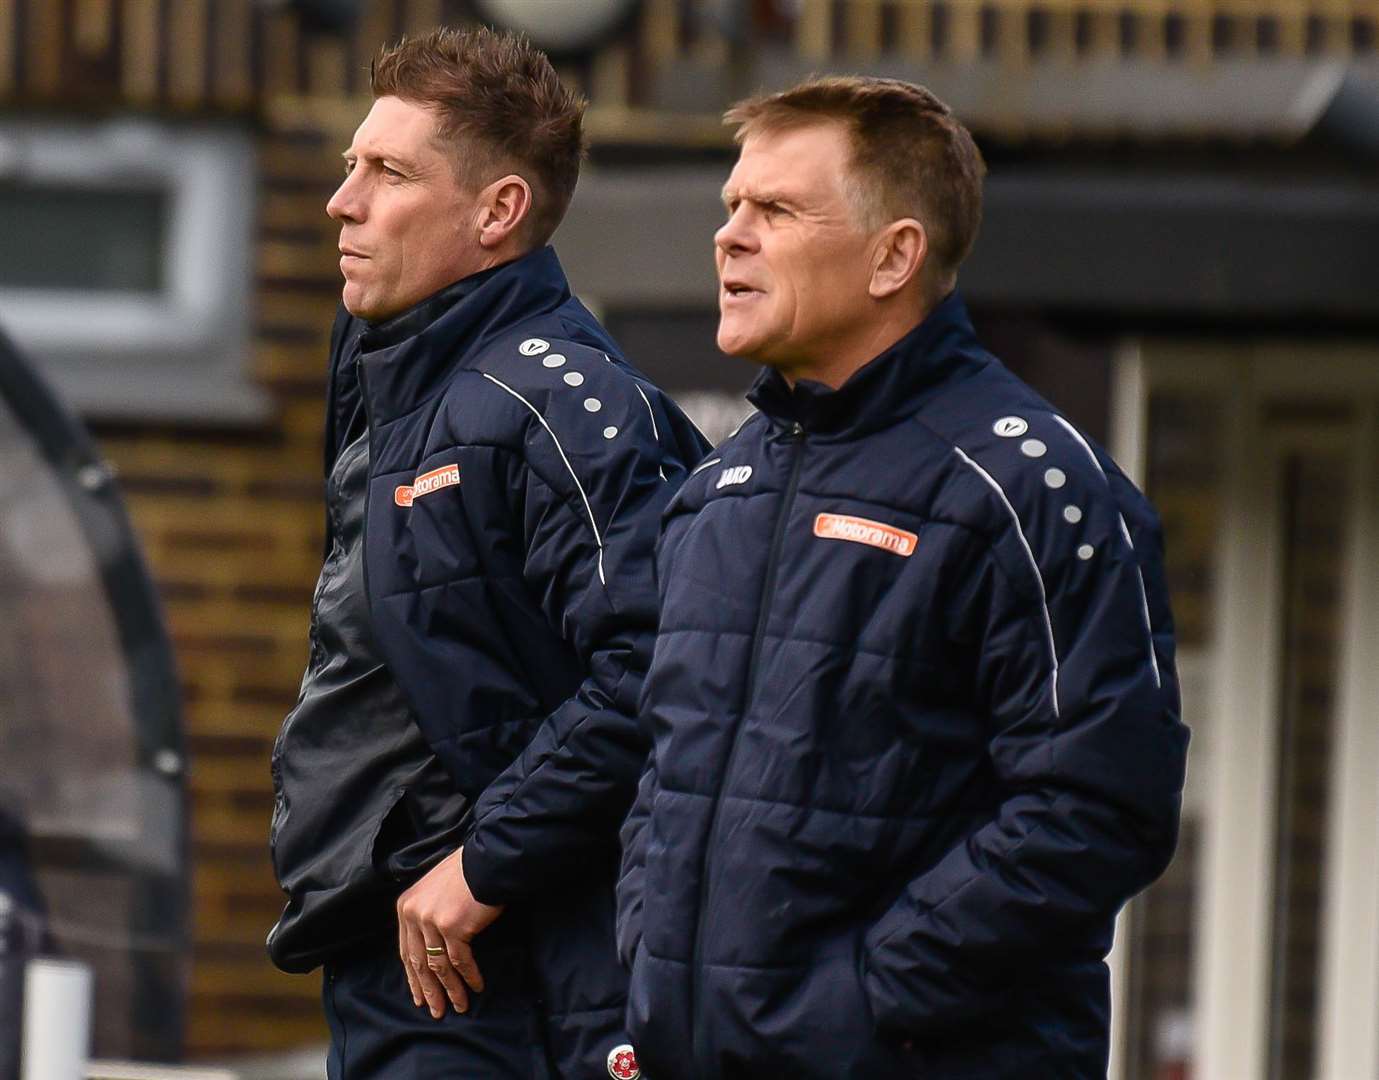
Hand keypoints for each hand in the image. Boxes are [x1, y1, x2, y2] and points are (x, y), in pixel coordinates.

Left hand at [396, 847, 503, 1017]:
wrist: (486, 861)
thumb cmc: (465, 873)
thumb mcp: (433, 891)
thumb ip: (426, 914)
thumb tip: (429, 947)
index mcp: (405, 906)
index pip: (407, 951)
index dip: (414, 978)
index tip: (420, 997)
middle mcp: (414, 914)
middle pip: (419, 962)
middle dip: (429, 990)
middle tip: (436, 1011)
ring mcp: (431, 921)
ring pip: (439, 966)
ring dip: (451, 989)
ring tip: (459, 1006)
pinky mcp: (453, 927)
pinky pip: (460, 960)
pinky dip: (468, 976)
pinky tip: (476, 987)